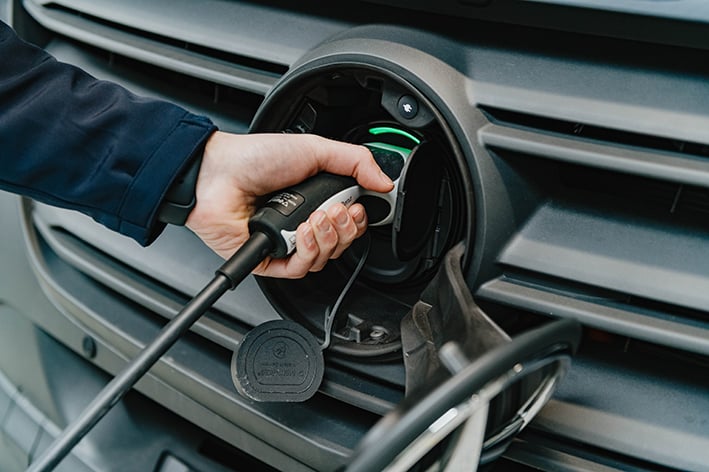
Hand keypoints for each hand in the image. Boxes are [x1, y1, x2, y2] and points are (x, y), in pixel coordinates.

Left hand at [186, 131, 393, 277]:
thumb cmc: (256, 158)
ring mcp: (287, 242)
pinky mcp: (270, 259)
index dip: (360, 220)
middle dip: (346, 228)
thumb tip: (384, 180)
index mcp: (316, 199)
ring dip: (327, 237)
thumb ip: (355, 161)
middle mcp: (303, 222)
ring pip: (324, 258)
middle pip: (342, 243)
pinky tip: (303, 231)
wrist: (218, 173)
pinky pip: (300, 269)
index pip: (350, 222)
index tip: (360, 207)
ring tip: (316, 216)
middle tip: (338, 210)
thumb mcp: (315, 149)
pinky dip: (308, 251)